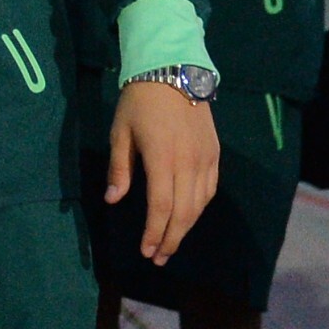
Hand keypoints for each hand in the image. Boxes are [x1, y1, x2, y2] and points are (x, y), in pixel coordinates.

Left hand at [107, 78, 219, 261]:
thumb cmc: (139, 101)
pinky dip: (199, 208)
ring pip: (199, 205)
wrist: (173, 71)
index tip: (146, 251)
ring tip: (170, 243)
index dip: (155, 233)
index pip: (161, 207)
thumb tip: (114, 200)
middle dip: (171, 239)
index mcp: (162, 158)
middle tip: (158, 258)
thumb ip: (119, 168)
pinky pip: (210, 190)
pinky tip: (188, 217)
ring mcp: (205, 159)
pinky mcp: (215, 154)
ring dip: (185, 228)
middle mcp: (188, 163)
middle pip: (184, 213)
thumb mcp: (121, 132)